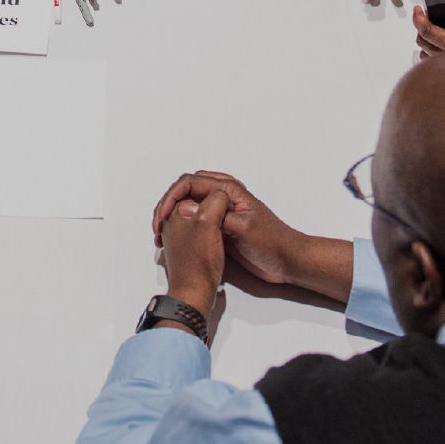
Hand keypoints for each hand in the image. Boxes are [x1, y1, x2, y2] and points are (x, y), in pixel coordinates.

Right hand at [153, 171, 304, 284]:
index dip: (171, 198)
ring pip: (189, 204)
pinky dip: (182, 225)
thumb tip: (188, 209)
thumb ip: (217, 217)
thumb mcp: (244, 228)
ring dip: (173, 214)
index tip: (161, 217)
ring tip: (162, 231)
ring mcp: (221, 211)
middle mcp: (222, 196)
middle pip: (186, 189)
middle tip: (157, 225)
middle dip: (167, 203)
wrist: (287, 261)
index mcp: (229, 190)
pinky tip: (176, 237)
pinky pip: (196, 219)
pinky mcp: (220, 226)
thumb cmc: (271, 242)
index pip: (190, 182)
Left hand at [159, 188, 231, 310]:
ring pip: (197, 212)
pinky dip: (210, 224)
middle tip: (227, 202)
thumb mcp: (210, 221)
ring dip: (211, 211)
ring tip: (225, 213)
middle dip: (209, 197)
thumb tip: (221, 193)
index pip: (187, 184)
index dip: (208, 186)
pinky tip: (221, 230)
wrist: (195, 292)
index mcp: (175, 212)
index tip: (225, 195)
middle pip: (191, 198)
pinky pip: (200, 227)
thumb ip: (216, 199)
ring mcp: (180, 235)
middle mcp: (173, 221)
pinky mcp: (189, 247)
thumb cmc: (200, 261)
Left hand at [412, 0, 444, 56]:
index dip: (419, 18)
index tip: (418, 9)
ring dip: (425, 41)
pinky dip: (430, 52)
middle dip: (421, 27)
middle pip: (422, 42)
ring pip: (424, 54)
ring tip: (432, 29)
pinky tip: (439, 43)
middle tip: (426, 16)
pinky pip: (431, 63)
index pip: (429, 32)